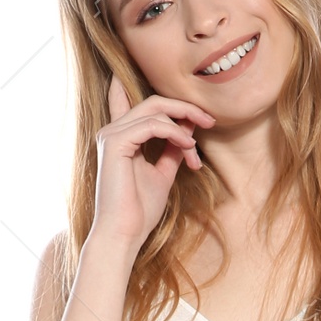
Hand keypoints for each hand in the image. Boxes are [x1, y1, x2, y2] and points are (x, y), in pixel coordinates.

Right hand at [91, 76, 214, 249]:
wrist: (124, 234)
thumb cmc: (140, 211)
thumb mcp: (162, 174)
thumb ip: (172, 149)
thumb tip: (188, 128)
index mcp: (120, 138)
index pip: (125, 100)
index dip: (145, 86)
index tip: (170, 90)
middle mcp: (112, 131)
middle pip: (154, 103)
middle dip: (185, 108)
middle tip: (210, 121)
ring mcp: (111, 135)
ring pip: (156, 110)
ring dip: (184, 125)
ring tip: (196, 147)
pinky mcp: (115, 142)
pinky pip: (153, 125)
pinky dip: (175, 133)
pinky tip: (188, 147)